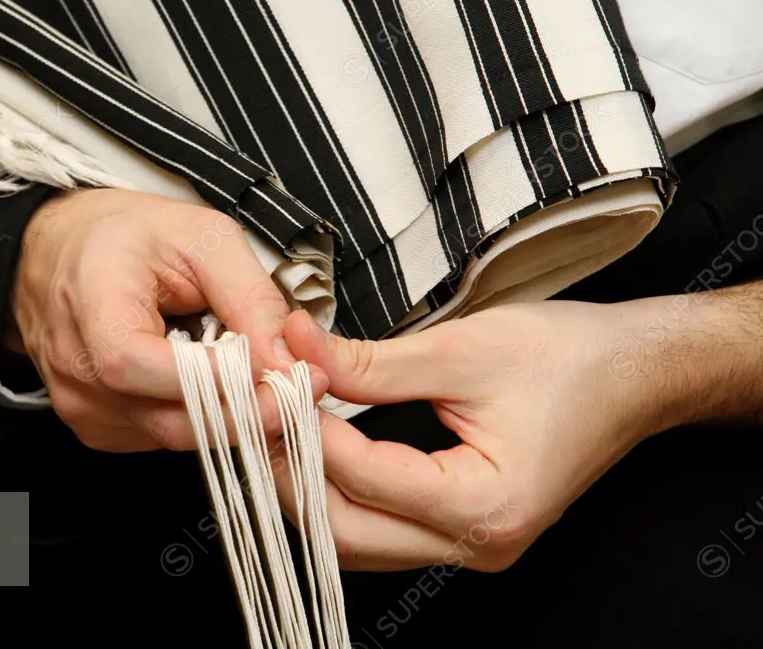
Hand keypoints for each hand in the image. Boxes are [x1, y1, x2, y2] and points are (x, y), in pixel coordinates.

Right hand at [10, 188, 324, 451]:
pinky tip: (215, 385)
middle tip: (301, 388)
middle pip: (169, 419)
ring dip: (231, 418)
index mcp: (91, 304)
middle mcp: (74, 366)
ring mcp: (80, 404)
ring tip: (264, 379)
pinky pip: (162, 438)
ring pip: (174, 437)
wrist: (62, 251)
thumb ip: (250, 297)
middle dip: (247, 411)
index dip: (215, 378)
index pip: (139, 364)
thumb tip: (287, 361)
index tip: (283, 375)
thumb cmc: (129, 236)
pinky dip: (202, 419)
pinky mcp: (95, 425)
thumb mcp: (204, 237)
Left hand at [275, 301, 683, 571]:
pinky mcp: (465, 528)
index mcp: (485, 507)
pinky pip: (383, 526)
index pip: (361, 476)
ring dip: (311, 487)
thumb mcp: (463, 350)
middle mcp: (479, 544)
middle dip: (293, 472)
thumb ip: (371, 364)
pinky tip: (320, 448)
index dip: (306, 426)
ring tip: (280, 426)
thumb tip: (299, 352)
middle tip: (258, 415)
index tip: (274, 379)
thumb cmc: (572, 360)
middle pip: (347, 531)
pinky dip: (342, 490)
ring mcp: (473, 544)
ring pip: (359, 538)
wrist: (635, 373)